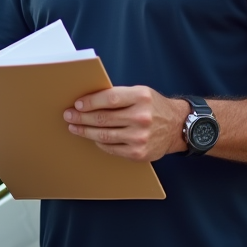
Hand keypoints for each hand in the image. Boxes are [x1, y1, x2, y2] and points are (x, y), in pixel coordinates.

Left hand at [64, 86, 189, 161]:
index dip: (90, 102)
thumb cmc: (154, 107)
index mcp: (141, 97)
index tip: (77, 104)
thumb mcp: (140, 93)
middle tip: (69, 115)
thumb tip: (88, 100)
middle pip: (104, 118)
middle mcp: (142, 117)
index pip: (109, 99)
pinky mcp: (138, 153)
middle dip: (82, 117)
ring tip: (74, 127)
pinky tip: (93, 137)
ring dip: (85, 131)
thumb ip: (119, 95)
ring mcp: (140, 137)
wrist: (176, 127)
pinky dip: (99, 142)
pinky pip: (111, 148)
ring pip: (104, 135)